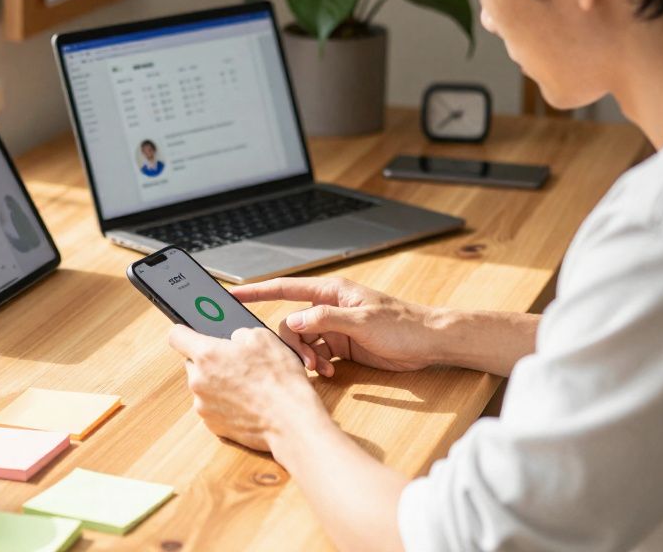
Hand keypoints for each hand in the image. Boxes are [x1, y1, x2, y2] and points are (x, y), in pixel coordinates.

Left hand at [167, 325, 324, 452]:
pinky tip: (247, 401)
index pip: (176, 336)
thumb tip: (232, 339)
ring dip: (217, 382)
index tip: (189, 332)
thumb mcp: (263, 337)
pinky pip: (212, 406)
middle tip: (234, 361)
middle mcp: (198, 381)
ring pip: (203, 386)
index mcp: (207, 355)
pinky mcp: (212, 425)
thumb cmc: (279, 380)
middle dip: (209, 360)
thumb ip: (238, 333)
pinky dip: (224, 403)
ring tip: (247, 385)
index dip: (184, 330)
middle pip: (192, 363)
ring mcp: (203, 406)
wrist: (291, 422)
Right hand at [231, 277, 435, 374]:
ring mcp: (334, 327)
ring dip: (305, 358)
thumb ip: (326, 319)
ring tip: (320, 370)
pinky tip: (326, 374)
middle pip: (291, 323)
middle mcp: (329, 307)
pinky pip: (316, 354)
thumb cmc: (403, 325)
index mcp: (331, 292)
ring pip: (302, 342)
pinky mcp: (342, 346)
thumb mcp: (363, 321)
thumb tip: (293, 321)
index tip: (233, 295)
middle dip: (291, 343)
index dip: (257, 291)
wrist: (429, 342)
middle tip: (305, 362)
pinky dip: (316, 365)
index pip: (285, 288)